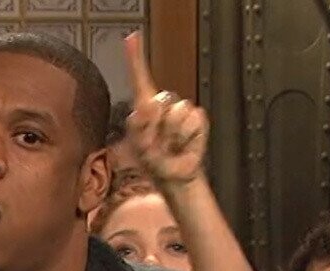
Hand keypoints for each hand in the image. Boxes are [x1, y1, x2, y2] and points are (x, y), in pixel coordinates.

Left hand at [123, 32, 208, 187]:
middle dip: (155, 125)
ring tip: (169, 145)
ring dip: (171, 134)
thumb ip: (140, 124)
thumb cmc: (153, 159)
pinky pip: (193, 121)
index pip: (140, 79)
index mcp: (145, 106)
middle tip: (154, 143)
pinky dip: (186, 137)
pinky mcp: (198, 118)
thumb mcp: (139, 144)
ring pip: (177, 113)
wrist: (173, 174)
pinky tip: (182, 144)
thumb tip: (150, 103)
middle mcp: (164, 103)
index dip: (135, 58)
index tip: (131, 38)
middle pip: (161, 100)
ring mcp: (182, 109)